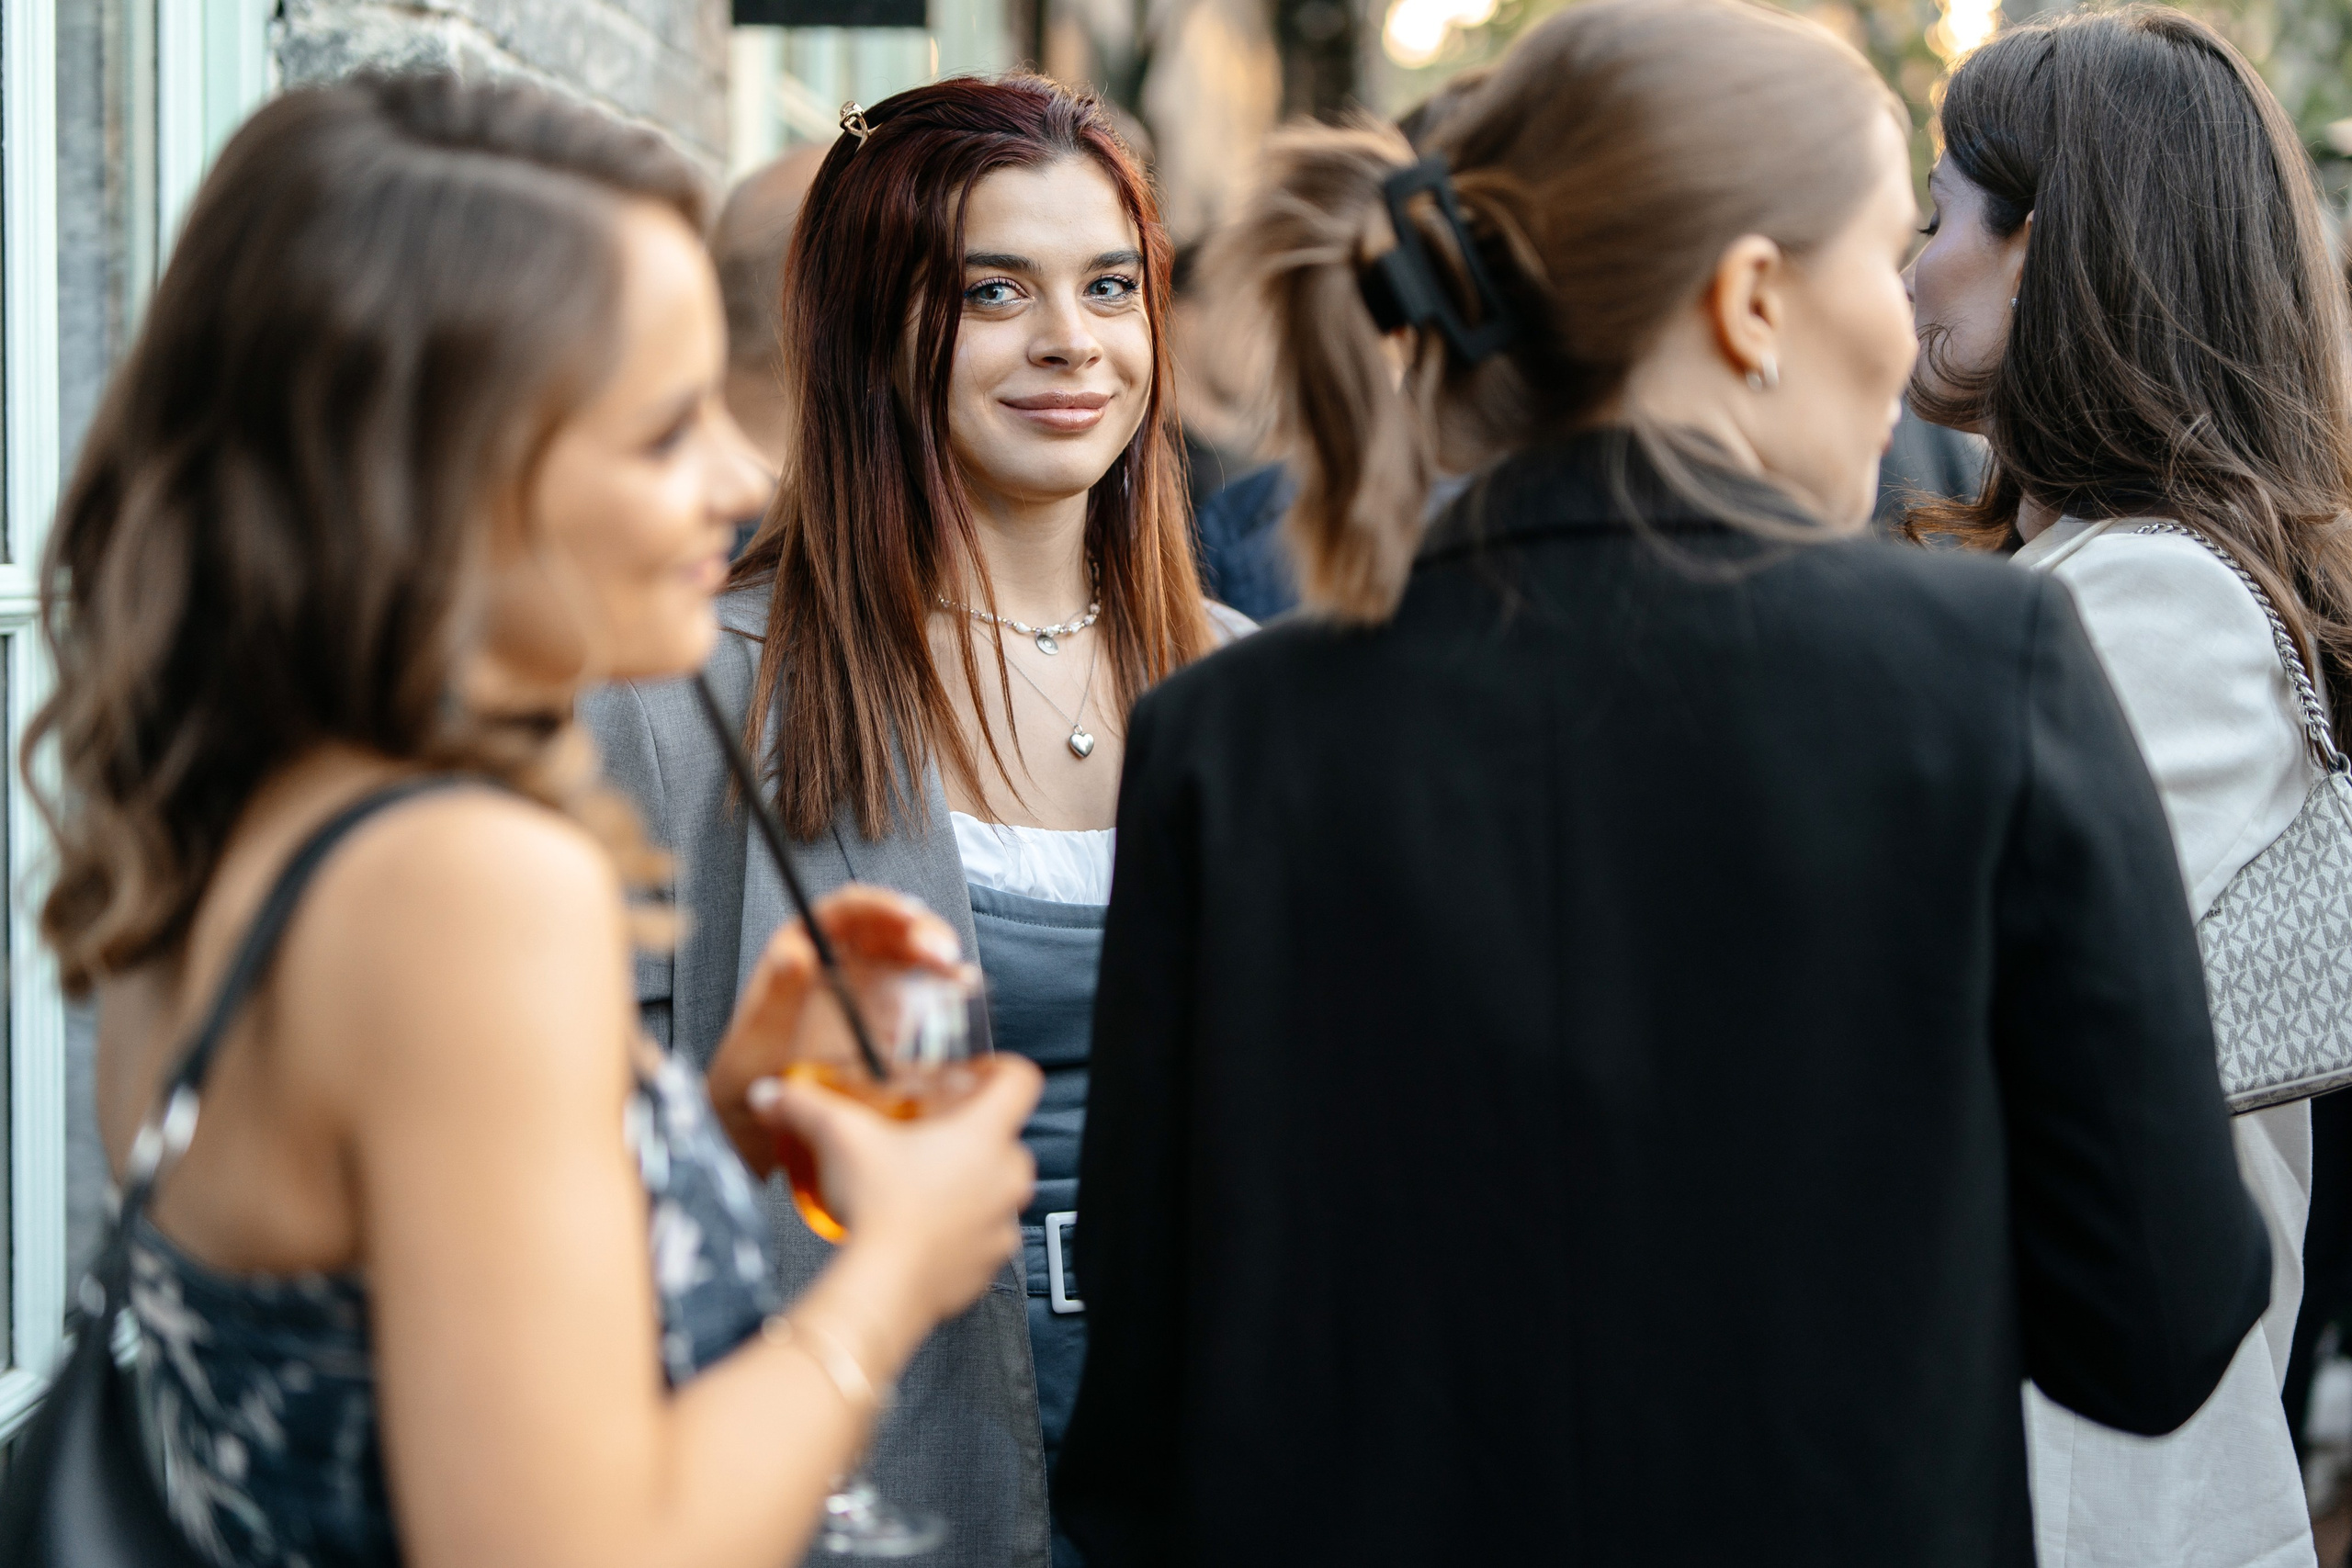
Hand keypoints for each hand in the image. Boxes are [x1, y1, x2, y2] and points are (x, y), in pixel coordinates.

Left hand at [705, 884, 965, 1175]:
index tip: (907, 915)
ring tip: (954, 969)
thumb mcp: (758, 1036)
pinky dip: (940, 984)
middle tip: (942, 950)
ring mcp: (862, 985)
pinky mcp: (882, 1015)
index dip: (881, 905)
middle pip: (886, 927)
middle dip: (919, 930)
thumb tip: (798, 952)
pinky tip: (959, 986)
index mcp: (800, 945)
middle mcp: (836, 957)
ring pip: (906, 952)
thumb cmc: (746, 1074)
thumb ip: (779, 995)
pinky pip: (916, 989)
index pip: (846, 909)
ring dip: (934, 953)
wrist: (756, 1120)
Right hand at [765, 1053, 1040, 1323]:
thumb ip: (803, 1105)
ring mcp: (1002, 1223)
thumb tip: (772, 1093)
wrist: (885, 1289)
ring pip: (997, 1187)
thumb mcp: (838, 1137)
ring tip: (922, 1182)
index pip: (1020, 1079)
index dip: (998, 1068)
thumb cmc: (879, 1210)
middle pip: (1005, 1135)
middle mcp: (1007, 1176)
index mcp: (986, 1134)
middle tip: (929, 1133)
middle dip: (971, 1132)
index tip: (973, 1074)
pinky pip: (983, 1234)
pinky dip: (960, 1228)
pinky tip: (922, 1225)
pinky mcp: (989, 1263)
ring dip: (968, 1182)